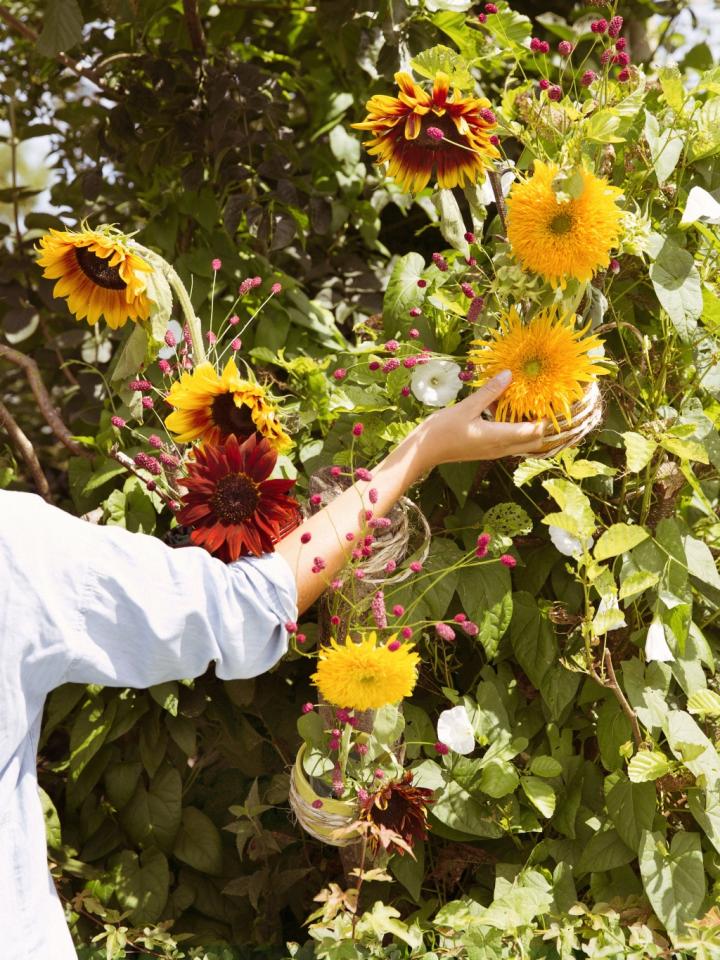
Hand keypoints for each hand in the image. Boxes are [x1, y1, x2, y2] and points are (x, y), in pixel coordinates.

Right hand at [411, 370, 547, 470]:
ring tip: (528, 406)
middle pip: (534, 442)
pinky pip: (510, 443)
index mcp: (498, 438)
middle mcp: (500, 448)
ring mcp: (493, 451)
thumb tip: (509, 374)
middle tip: (543, 403)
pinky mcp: (487, 451)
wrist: (423, 452)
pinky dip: (516, 431)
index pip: (534, 432)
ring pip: (523, 444)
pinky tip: (506, 413)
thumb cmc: (442, 430)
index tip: (550, 401)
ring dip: (529, 429)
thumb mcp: (466, 407)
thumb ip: (490, 392)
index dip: (546, 419)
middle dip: (543, 426)